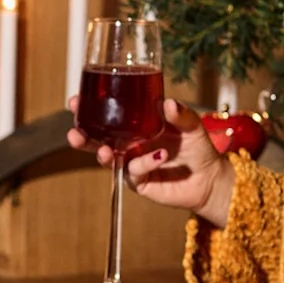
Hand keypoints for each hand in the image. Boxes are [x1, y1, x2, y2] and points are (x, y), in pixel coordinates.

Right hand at [67, 95, 235, 226]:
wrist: (210, 180)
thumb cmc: (199, 149)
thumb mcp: (192, 125)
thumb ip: (180, 114)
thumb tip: (167, 103)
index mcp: (136, 125)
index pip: (108, 115)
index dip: (89, 109)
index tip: (75, 101)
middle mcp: (130, 143)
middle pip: (98, 138)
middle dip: (82, 135)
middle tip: (73, 130)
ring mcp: (132, 162)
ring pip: (108, 157)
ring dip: (101, 153)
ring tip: (104, 151)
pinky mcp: (139, 181)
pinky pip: (134, 171)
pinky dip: (143, 163)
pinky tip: (159, 156)